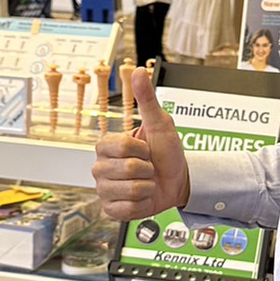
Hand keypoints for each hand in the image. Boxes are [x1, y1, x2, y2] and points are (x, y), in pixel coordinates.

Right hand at [92, 67, 189, 219]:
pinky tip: (142, 197)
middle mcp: (100, 167)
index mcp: (107, 146)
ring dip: (146, 186)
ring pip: (128, 190)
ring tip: (146, 182)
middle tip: (149, 167)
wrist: (178, 181)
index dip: (142, 148)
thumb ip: (147, 99)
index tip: (146, 149)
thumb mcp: (160, 124)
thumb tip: (139, 71)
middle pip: (127, 169)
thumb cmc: (167, 152)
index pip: (122, 146)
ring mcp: (104, 189)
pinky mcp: (110, 209)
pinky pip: (125, 209)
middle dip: (148, 168)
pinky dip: (141, 203)